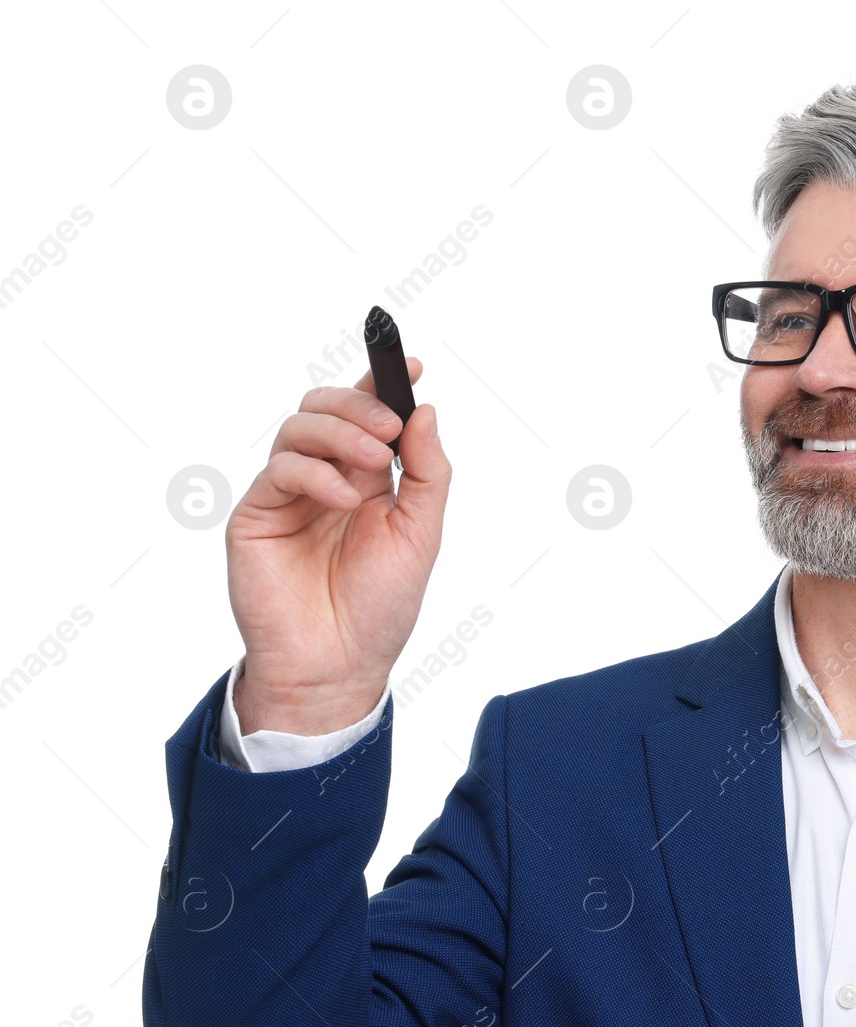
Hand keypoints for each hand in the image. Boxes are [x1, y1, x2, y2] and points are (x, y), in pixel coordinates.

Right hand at [227, 357, 449, 733]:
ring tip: (370, 464)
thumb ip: (426, 473)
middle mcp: (325, 479)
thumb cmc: (379, 606)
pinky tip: (342, 497)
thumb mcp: (421, 534)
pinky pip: (280, 469)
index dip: (385, 384)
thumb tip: (426, 412)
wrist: (339, 663)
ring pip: (300, 427)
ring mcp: (288, 494)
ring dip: (339, 433)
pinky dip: (315, 473)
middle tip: (388, 427)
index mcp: (366, 480)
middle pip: (327, 408)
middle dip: (360, 406)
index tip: (410, 363)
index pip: (369, 416)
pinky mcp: (257, 514)